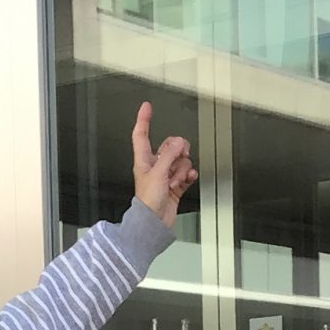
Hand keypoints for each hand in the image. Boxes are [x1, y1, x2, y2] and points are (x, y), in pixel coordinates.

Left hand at [131, 102, 197, 226]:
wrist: (154, 223)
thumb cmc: (148, 202)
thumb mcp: (158, 173)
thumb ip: (169, 155)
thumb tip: (179, 142)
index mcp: (143, 160)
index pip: (141, 135)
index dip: (144, 120)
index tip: (146, 106)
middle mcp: (154, 166)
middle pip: (170, 146)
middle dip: (177, 152)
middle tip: (177, 160)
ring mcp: (165, 175)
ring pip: (181, 160)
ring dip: (181, 169)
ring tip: (174, 181)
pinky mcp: (175, 185)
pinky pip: (186, 172)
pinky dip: (188, 175)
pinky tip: (186, 180)